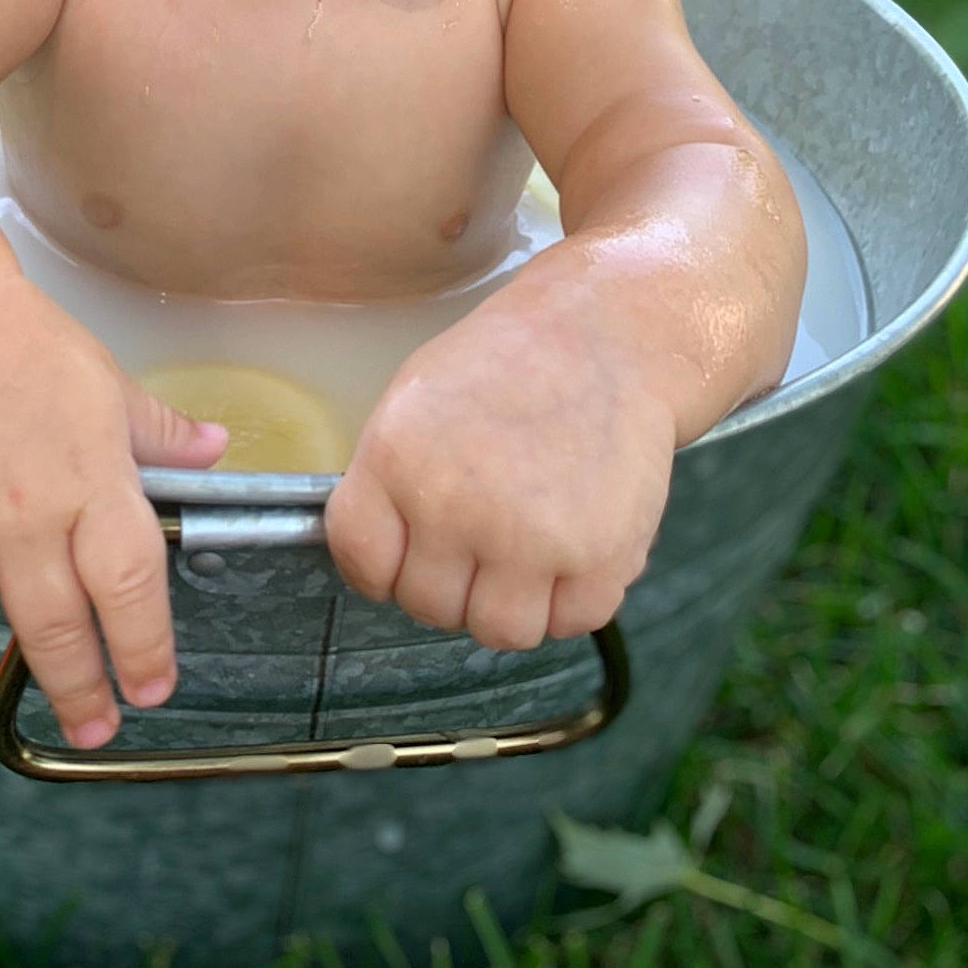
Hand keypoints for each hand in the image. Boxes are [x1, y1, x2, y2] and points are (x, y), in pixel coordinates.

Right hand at [0, 276, 226, 805]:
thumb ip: (159, 429)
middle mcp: (18, 510)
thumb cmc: (18, 338)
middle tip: (84, 731)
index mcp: (87, 478)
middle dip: (70, 687)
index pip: (130, 581)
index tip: (151, 689)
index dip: (145, 643)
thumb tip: (216, 447)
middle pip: (47, 623)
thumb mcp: (105, 380)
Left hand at [325, 295, 674, 646]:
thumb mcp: (416, 399)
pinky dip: (572, 596)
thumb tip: (379, 561)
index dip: (382, 568)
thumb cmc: (507, 365)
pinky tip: (573, 542)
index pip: (362, 561)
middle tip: (479, 538)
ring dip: (510, 601)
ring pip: (500, 631)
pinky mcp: (598, 557)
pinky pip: (571, 622)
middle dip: (451, 583)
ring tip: (526, 548)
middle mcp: (455, 506)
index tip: (404, 557)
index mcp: (397, 459)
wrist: (605, 336)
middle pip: (430, 606)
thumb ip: (388, 482)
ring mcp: (528, 539)